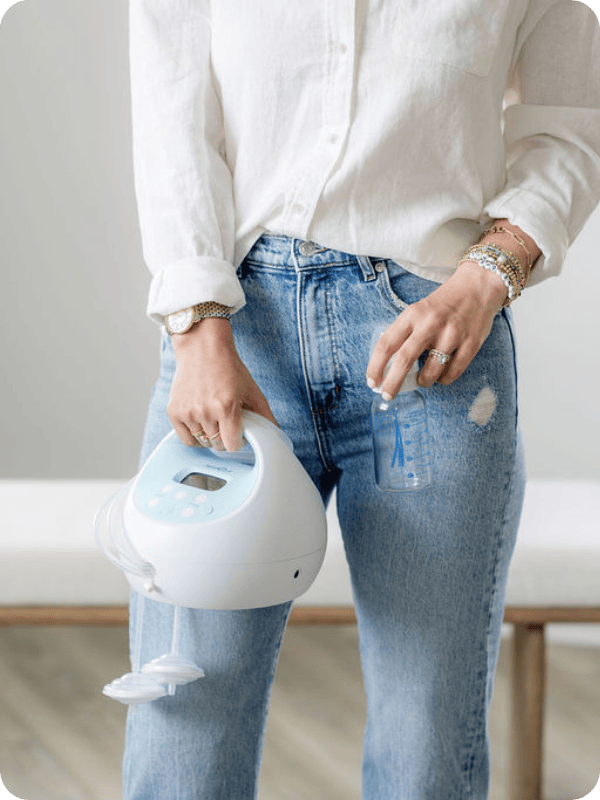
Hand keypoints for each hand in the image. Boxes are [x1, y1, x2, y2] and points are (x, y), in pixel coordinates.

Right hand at [167, 317, 277, 451]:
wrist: (202, 348)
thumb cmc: (228, 368)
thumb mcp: (251, 390)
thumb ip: (265, 415)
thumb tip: (274, 435)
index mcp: (226, 406)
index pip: (231, 445)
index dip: (237, 441)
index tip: (238, 432)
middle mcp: (205, 411)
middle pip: (217, 445)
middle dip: (224, 437)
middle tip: (225, 421)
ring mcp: (188, 412)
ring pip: (202, 443)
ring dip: (209, 435)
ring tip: (212, 416)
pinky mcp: (174, 411)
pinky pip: (185, 439)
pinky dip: (194, 436)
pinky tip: (200, 423)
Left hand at [366, 260, 508, 398]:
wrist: (477, 287)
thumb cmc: (442, 304)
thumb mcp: (417, 311)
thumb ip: (404, 334)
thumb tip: (388, 367)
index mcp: (412, 315)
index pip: (386, 344)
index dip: (375, 366)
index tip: (372, 382)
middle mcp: (430, 323)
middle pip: (404, 360)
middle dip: (393, 383)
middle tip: (388, 395)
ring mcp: (452, 334)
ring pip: (431, 372)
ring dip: (424, 381)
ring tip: (423, 378)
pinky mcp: (471, 343)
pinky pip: (452, 373)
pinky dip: (443, 380)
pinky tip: (441, 375)